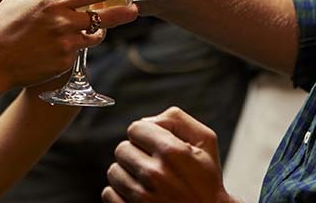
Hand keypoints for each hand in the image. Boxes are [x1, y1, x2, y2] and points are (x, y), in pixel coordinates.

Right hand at [0, 0, 137, 88]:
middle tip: (135, 9)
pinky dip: (75, 46)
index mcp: (52, 2)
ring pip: (94, 36)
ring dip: (96, 31)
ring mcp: (66, 45)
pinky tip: (59, 45)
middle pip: (103, 17)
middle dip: (122, 12)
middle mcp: (63, 23)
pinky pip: (78, 51)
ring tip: (89, 28)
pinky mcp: (64, 63)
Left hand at [102, 107, 233, 202]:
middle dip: (135, 154)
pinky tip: (139, 195)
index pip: (135, 128)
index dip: (144, 135)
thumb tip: (148, 121)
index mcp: (172, 152)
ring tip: (146, 181)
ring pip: (114, 171)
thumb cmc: (206, 181)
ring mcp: (142, 197)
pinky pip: (109, 194)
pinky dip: (120, 194)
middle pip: (122, 149)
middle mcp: (154, 174)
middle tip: (152, 164)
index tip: (153, 145)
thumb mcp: (205, 142)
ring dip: (127, 174)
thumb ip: (177, 119)